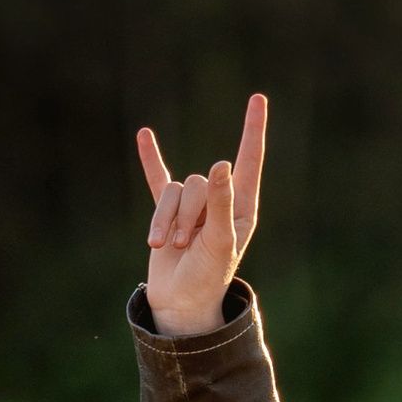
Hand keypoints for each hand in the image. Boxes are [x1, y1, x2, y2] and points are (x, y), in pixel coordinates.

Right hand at [135, 92, 267, 337]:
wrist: (180, 302)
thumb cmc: (208, 277)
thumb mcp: (220, 242)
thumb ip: (221, 204)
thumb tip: (221, 164)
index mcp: (241, 206)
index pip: (249, 161)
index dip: (252, 131)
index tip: (257, 100)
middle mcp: (219, 201)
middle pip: (197, 182)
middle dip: (186, 214)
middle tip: (184, 244)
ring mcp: (192, 206)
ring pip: (174, 190)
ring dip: (165, 220)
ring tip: (166, 247)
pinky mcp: (167, 212)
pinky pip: (157, 180)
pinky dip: (150, 160)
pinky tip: (144, 136)